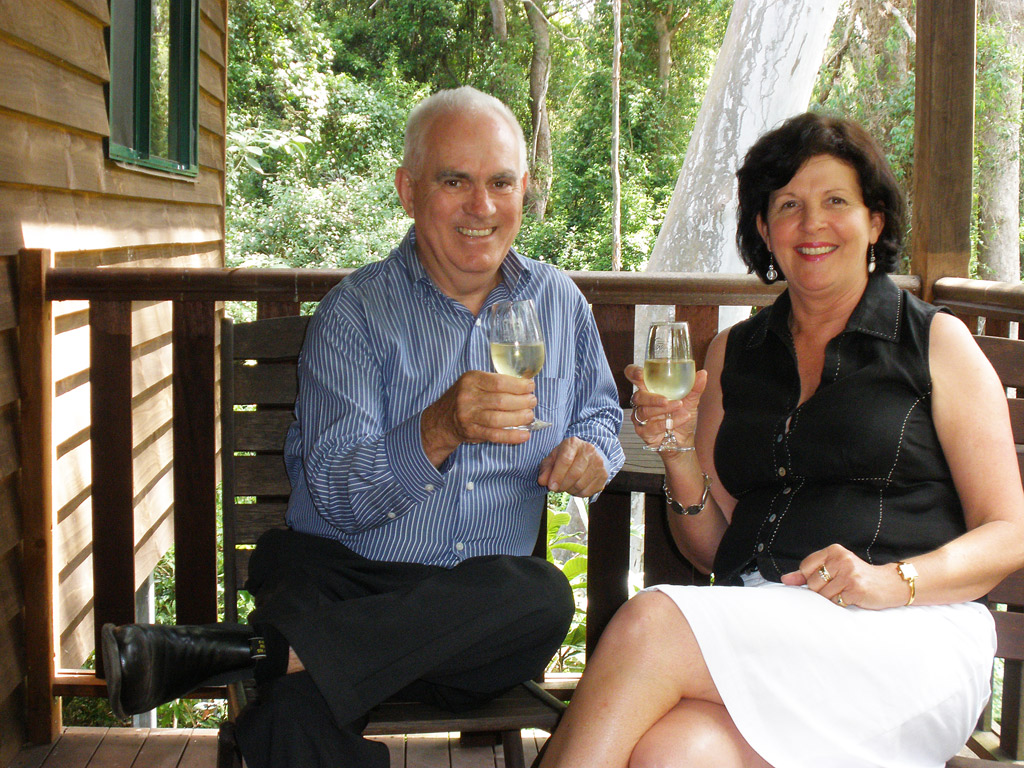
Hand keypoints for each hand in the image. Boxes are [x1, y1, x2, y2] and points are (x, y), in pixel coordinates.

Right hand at [421, 370, 535, 464]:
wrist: (443, 419)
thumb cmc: (466, 397)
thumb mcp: (475, 382)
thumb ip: (495, 382)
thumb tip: (525, 386)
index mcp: (471, 379)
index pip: (499, 382)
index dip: (519, 386)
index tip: (530, 387)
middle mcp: (468, 397)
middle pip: (501, 401)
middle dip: (522, 402)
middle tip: (532, 402)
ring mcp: (468, 416)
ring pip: (499, 419)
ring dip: (519, 418)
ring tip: (530, 416)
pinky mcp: (471, 432)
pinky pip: (495, 435)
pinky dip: (512, 436)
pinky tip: (525, 435)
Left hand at [538, 437, 607, 496]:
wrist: (587, 455)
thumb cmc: (566, 456)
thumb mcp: (553, 458)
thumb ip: (546, 469)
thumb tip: (542, 481)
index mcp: (573, 443)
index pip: (566, 460)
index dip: (557, 476)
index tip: (551, 487)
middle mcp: (588, 450)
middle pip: (574, 474)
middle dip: (563, 485)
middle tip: (556, 488)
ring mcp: (598, 462)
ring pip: (581, 484)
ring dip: (569, 490)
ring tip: (566, 486)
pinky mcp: (604, 475)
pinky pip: (588, 491)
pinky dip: (578, 493)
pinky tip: (575, 487)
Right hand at [624, 364, 706, 450]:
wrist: (684, 439)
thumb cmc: (682, 415)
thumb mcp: (691, 400)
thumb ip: (694, 387)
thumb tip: (702, 373)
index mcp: (649, 388)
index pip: (633, 376)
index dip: (633, 373)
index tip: (640, 374)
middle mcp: (642, 402)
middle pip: (638, 396)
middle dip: (652, 398)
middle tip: (666, 399)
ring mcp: (640, 417)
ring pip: (645, 411)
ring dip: (663, 410)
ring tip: (679, 407)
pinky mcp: (643, 431)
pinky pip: (652, 426)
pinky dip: (667, 423)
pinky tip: (680, 419)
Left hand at [781, 544, 911, 609]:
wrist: (889, 584)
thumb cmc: (857, 576)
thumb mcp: (834, 568)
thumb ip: (808, 573)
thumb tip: (785, 579)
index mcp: (834, 550)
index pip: (805, 567)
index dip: (810, 578)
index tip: (825, 579)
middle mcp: (842, 559)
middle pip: (813, 583)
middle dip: (822, 590)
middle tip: (839, 586)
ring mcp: (849, 574)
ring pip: (823, 595)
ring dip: (832, 598)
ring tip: (846, 591)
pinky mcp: (856, 589)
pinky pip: (835, 602)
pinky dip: (841, 603)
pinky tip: (851, 597)